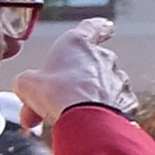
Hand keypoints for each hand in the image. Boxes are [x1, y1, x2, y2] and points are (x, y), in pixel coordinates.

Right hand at [2, 19, 123, 120]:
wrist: (84, 120)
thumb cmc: (57, 94)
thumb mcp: (27, 83)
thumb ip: (29, 82)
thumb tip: (27, 91)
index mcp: (78, 44)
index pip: (92, 28)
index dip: (97, 28)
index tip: (105, 27)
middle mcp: (103, 58)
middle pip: (88, 68)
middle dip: (71, 85)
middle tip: (51, 104)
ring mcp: (118, 81)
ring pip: (101, 90)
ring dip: (84, 102)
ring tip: (64, 119)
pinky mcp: (128, 103)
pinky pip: (113, 108)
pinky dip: (101, 116)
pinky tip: (86, 127)